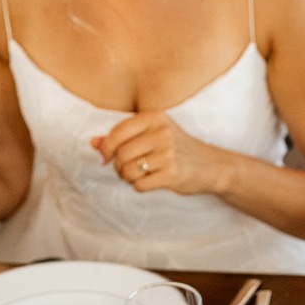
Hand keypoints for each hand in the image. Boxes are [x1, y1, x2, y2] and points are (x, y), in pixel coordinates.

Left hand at [92, 112, 220, 195]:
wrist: (211, 165)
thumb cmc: (176, 148)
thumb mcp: (152, 135)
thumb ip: (122, 137)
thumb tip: (93, 143)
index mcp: (155, 117)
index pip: (117, 133)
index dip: (106, 148)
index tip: (105, 158)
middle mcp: (162, 133)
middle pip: (121, 154)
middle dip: (118, 166)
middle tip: (125, 170)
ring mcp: (169, 153)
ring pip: (129, 171)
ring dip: (128, 178)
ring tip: (136, 176)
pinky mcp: (173, 174)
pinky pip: (141, 185)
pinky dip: (139, 187)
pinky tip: (148, 182)